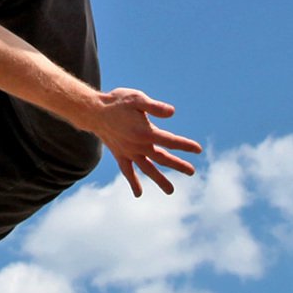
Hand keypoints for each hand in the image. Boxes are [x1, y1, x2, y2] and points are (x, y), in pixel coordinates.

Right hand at [87, 88, 201, 198]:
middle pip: (162, 158)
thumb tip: (172, 112)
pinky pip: (127, 171)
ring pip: (147, 169)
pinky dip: (133, 182)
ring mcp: (129, 152)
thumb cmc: (117, 102)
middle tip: (191, 172)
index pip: (170, 141)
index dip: (185, 145)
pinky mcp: (120, 155)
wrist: (94, 111)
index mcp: (145, 132)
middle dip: (178, 165)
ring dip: (159, 180)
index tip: (198, 150)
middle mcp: (138, 146)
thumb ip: (155, 107)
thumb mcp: (137, 98)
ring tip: (171, 191)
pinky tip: (138, 193)